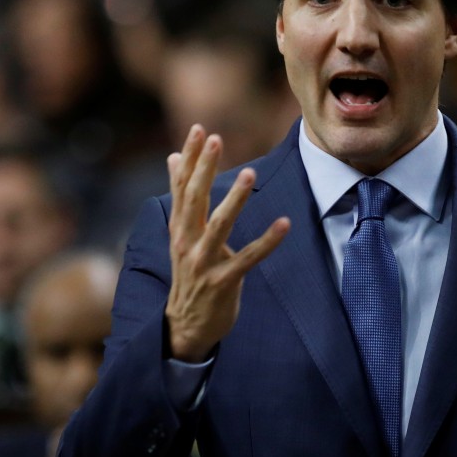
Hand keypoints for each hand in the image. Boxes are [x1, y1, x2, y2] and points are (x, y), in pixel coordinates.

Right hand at [165, 125, 289, 361]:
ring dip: (234, 199)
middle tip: (215, 138)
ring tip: (248, 172)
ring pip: (219, 226)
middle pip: (195, 199)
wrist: (185, 327)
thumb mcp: (181, 234)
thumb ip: (180, 197)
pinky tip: (284, 223)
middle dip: (204, 168)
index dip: (189, 158)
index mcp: (179, 228)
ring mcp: (204, 263)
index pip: (182, 186)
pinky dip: (267, 241)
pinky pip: (248, 258)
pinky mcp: (223, 282)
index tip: (198, 130)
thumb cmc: (189, 274)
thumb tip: (172, 158)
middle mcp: (187, 242)